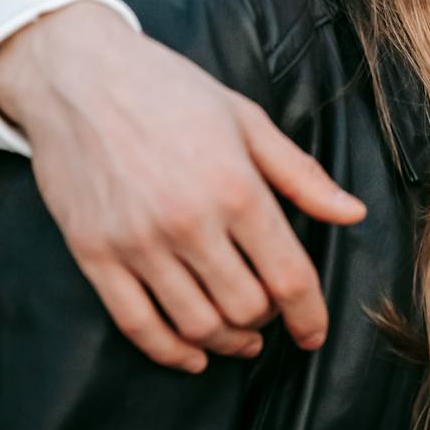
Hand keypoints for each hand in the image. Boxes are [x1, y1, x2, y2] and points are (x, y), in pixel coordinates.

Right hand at [0, 0, 366, 371]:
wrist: (76, 74)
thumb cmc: (168, 91)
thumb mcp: (246, 120)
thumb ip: (300, 175)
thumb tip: (353, 214)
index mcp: (235, 188)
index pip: (288, 277)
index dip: (311, 316)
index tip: (314, 333)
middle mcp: (188, 222)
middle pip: (246, 308)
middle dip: (267, 321)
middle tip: (269, 315)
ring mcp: (137, 243)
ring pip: (196, 326)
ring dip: (226, 342)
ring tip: (238, 337)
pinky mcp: (94, 255)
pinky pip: (137, 326)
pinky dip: (171, 353)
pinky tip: (192, 355)